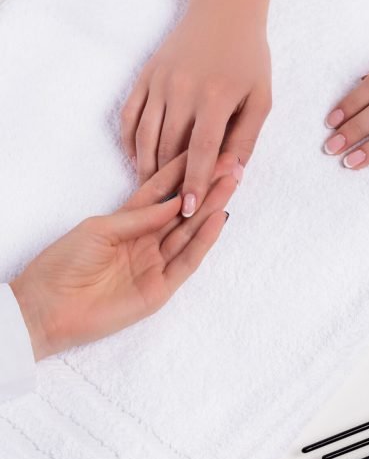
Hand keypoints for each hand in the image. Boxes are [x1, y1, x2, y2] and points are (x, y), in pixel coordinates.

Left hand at [10, 152, 241, 359]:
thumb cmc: (64, 264)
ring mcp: (156, 264)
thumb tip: (175, 201)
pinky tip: (218, 218)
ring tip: (231, 183)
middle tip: (230, 164)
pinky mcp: (161, 288)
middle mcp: (146, 241)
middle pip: (182, 210)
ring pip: (190, 231)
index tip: (204, 150)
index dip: (182, 172)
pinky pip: (188, 260)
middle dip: (206, 186)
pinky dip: (204, 240)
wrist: (48, 308)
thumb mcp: (99, 229)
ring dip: (211, 207)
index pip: (161, 192)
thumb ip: (139, 217)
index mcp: (127, 223)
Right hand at [120, 4, 269, 216]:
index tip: (189, 210)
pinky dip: (130, 143)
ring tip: (152, 195)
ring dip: (147, 169)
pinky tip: (138, 161)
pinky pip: (130, 116)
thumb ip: (247, 139)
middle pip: (169, 149)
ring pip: (146, 136)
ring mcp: (159, 82)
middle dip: (169, 184)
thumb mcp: (261, 99)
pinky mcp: (145, 76)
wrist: (223, 11)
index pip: (202, 152)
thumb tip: (234, 177)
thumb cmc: (248, 59)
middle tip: (169, 211)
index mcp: (216, 98)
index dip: (195, 184)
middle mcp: (183, 90)